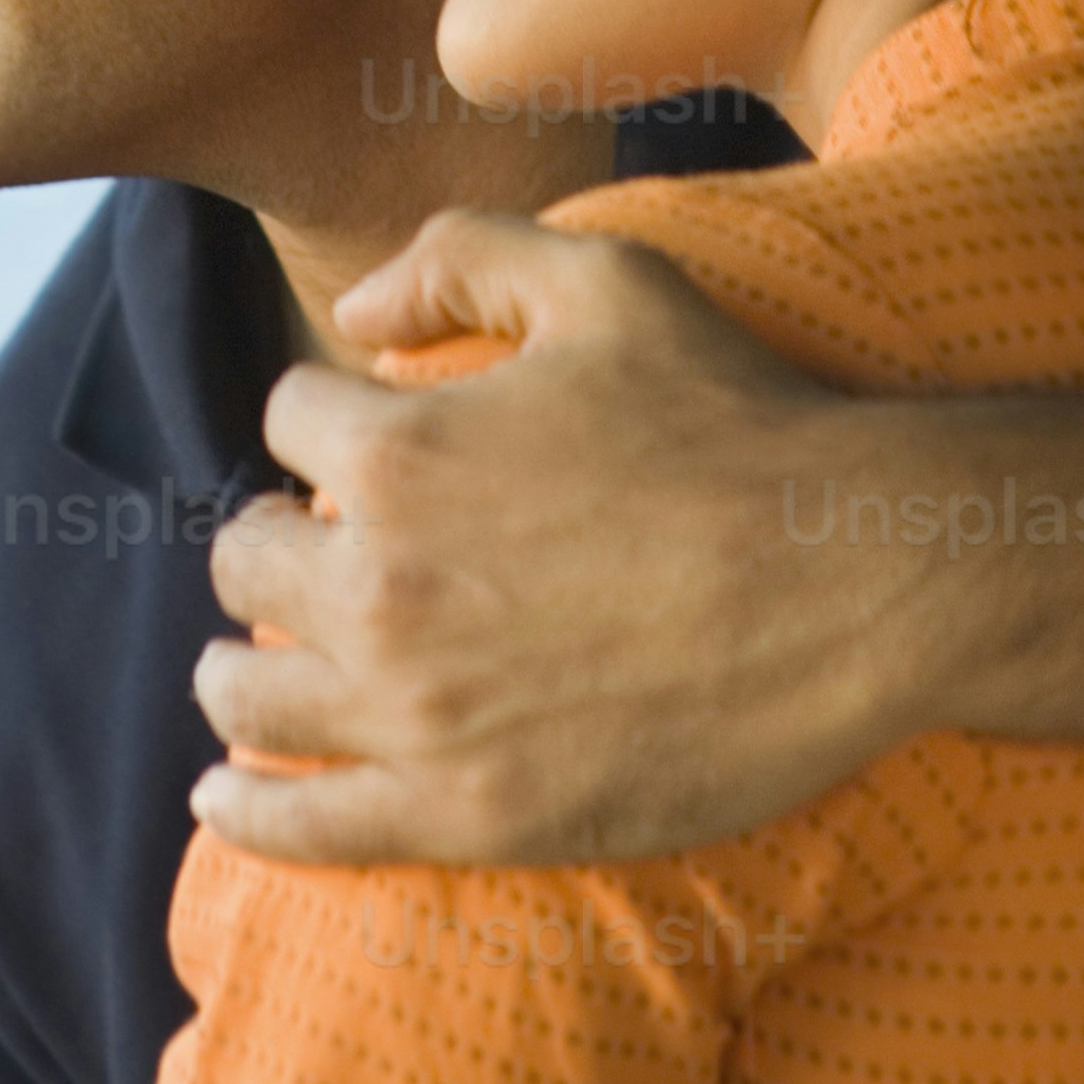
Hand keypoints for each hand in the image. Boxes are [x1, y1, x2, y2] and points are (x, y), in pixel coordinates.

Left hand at [190, 210, 924, 868]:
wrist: (856, 580)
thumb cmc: (739, 418)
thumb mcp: (603, 279)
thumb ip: (460, 257)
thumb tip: (352, 315)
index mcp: (397, 449)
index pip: (287, 422)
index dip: (328, 424)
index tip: (364, 450)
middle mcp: (380, 583)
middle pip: (243, 560)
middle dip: (272, 544)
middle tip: (309, 559)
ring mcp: (417, 711)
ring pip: (249, 692)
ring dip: (240, 671)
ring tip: (254, 672)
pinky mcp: (468, 815)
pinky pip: (305, 826)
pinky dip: (249, 811)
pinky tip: (227, 797)